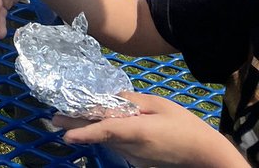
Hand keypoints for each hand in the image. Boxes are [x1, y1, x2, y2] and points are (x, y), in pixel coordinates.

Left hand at [53, 92, 247, 166]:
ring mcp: (134, 156)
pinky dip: (107, 135)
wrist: (204, 153)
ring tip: (68, 118)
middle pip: (100, 134)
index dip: (84, 132)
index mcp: (137, 130)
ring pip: (107, 140)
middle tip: (55, 119)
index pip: (106, 130)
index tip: (65, 134)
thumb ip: (132, 100)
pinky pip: (117, 145)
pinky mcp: (138, 161)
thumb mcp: (158, 104)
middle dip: (76, 126)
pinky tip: (100, 125)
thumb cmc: (183, 124)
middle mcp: (132, 146)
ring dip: (90, 129)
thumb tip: (110, 97)